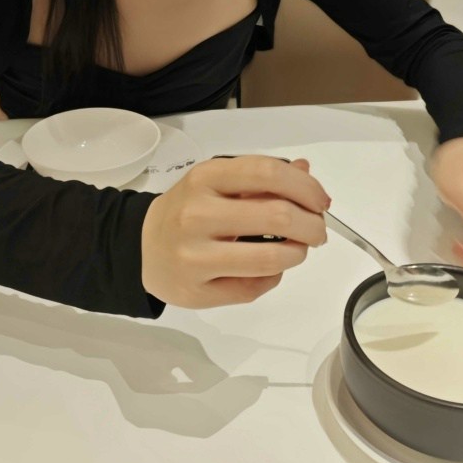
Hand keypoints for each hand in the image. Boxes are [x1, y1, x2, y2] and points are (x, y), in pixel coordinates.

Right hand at [141, 156, 329, 307]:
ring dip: (297, 254)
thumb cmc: (188, 210)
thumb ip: (261, 177)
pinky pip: (253, 288)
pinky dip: (273, 277)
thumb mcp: (217, 182)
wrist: (142, 248)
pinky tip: (268, 269)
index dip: (306, 188)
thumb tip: (306, 172)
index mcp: (205, 178)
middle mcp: (196, 214)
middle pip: (278, 216)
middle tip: (317, 231)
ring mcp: (194, 256)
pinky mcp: (196, 291)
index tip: (321, 201)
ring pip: (271, 259)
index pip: (269, 173)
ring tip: (297, 250)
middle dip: (312, 225)